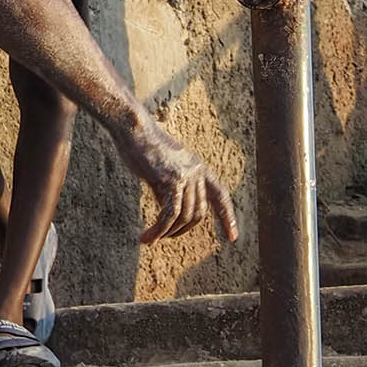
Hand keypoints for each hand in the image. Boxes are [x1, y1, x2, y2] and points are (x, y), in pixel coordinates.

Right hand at [122, 121, 237, 245]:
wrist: (133, 128)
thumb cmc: (143, 145)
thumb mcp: (165, 166)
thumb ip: (173, 185)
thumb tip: (170, 212)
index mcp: (199, 167)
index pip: (220, 196)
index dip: (227, 217)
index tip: (232, 237)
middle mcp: (196, 171)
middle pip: (198, 213)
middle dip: (182, 230)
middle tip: (165, 237)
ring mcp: (185, 176)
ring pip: (184, 217)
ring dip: (168, 233)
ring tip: (151, 239)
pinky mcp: (169, 181)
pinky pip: (169, 214)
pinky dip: (159, 230)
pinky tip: (147, 237)